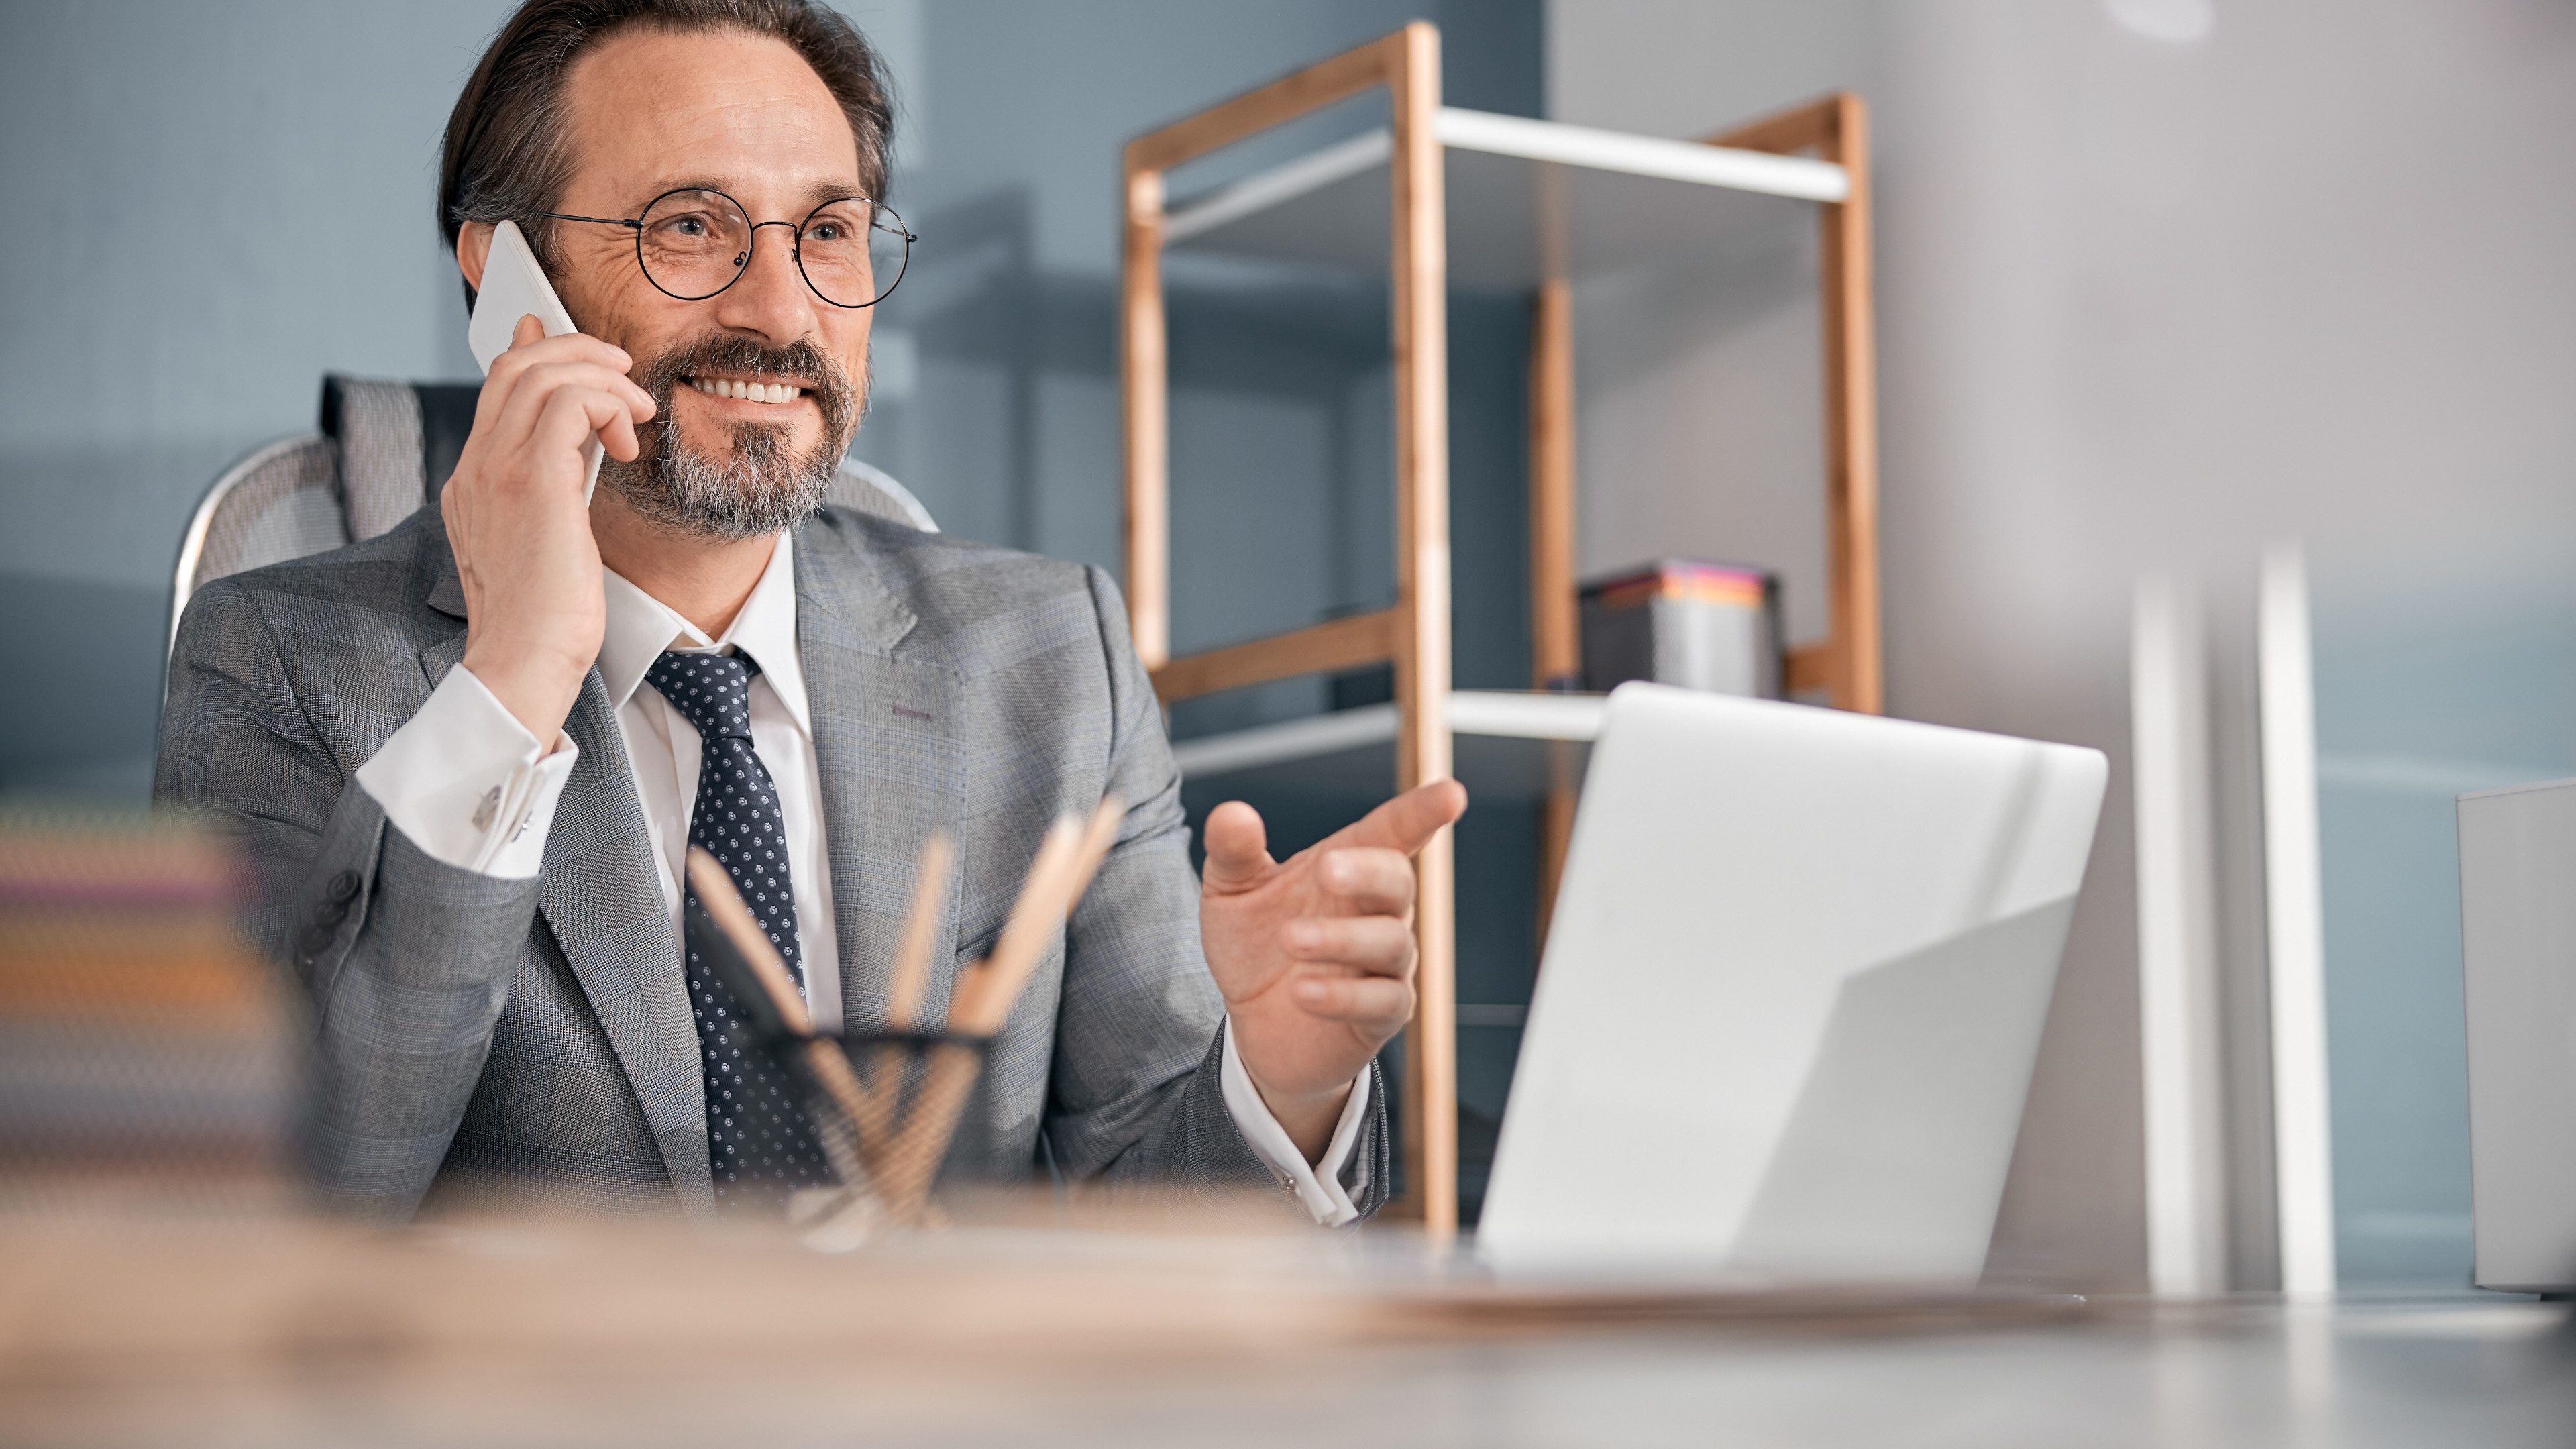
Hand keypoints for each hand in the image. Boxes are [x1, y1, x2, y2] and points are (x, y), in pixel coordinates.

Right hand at [444, 314, 653, 742]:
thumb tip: (582, 445)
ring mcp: (496, 470)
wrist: (524, 662)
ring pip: (542, 373)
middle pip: (516, 366)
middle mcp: (475, 466)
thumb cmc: (545, 617)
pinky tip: (629, 443)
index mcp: (473, 480)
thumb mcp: (546, 539)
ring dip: (603, 378)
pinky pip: (569, 403)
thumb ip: (554, 486)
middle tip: (624, 371)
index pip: (496, 388)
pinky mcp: (532, 481)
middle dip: (578, 350)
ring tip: (637, 414)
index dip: (532, 349)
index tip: (556, 330)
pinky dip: (608, 404)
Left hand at [1199, 778, 1468, 1160]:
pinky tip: (1302, 992)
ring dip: (1341, 938)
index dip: (1422, 812)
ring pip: (1391, 942)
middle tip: (1325, 869)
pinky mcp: (1382, 1014)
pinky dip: (1343, 995)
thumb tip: (1231, 812)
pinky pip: (1382, 1001)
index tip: (1451, 794)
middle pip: (1398, 881)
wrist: (1254, 1024)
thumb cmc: (1256, 945)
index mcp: (1350, 868)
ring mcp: (1385, 964)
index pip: (1394, 831)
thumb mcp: (1233, 893)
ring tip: (1291, 939)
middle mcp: (1378, 911)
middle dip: (1368, 872)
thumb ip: (1233, 851)